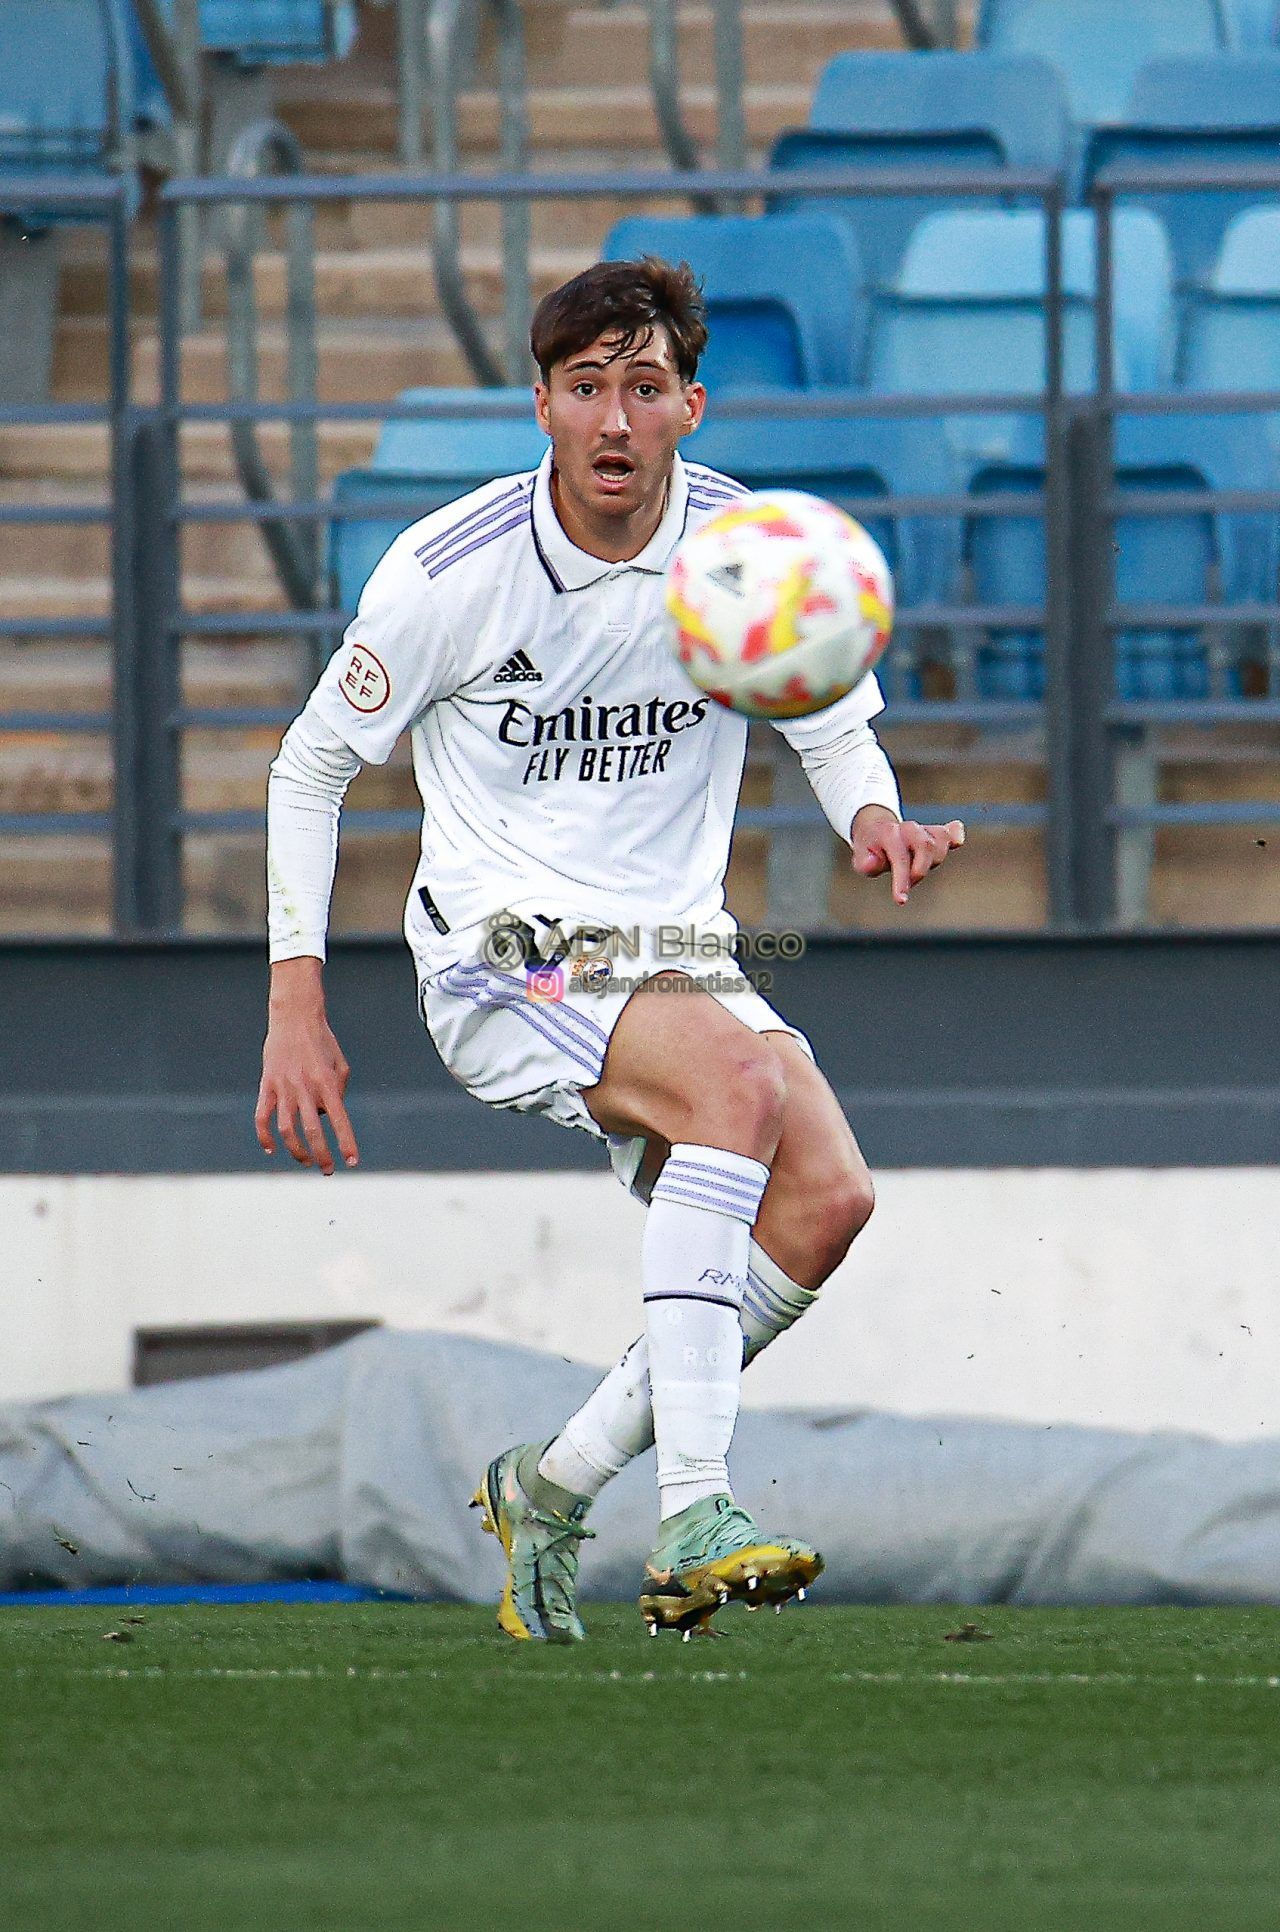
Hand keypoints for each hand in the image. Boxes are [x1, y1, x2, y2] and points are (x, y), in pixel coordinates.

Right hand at [255, 957, 358, 1174]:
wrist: (295, 1017)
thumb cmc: (323, 1042)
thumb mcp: (340, 1065)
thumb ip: (338, 1092)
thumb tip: (326, 1117)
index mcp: (327, 1083)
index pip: (340, 1120)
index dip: (346, 1143)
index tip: (352, 1162)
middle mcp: (306, 1088)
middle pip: (313, 1131)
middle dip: (321, 1155)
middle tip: (327, 1170)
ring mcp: (284, 1087)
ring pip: (287, 1130)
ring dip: (296, 1150)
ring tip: (305, 1160)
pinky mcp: (267, 1085)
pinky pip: (262, 1117)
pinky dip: (265, 1136)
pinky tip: (271, 1149)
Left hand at [851, 805, 964, 905]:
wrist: (876, 830)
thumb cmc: (870, 850)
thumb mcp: (861, 858)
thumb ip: (865, 863)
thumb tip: (876, 863)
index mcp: (889, 834)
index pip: (899, 857)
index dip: (901, 880)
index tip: (901, 900)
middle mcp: (908, 829)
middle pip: (926, 846)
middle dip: (920, 870)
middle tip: (909, 883)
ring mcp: (923, 830)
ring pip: (939, 843)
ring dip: (934, 861)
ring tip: (917, 870)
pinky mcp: (936, 834)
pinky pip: (949, 832)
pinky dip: (955, 835)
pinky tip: (957, 840)